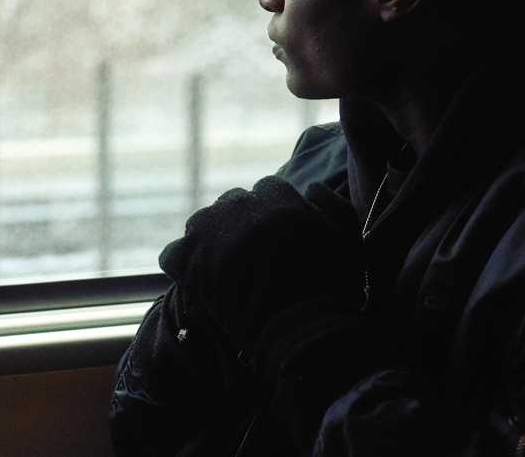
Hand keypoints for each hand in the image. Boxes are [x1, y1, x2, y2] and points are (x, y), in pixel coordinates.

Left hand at [158, 176, 363, 360]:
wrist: (300, 336)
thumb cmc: (332, 290)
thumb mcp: (349, 240)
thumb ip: (333, 205)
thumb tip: (311, 188)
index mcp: (277, 199)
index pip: (267, 189)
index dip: (274, 214)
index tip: (278, 237)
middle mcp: (240, 209)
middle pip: (232, 203)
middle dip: (241, 223)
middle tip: (253, 256)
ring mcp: (211, 236)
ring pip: (201, 223)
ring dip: (211, 238)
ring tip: (226, 268)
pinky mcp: (190, 266)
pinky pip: (174, 253)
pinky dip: (183, 264)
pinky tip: (199, 280)